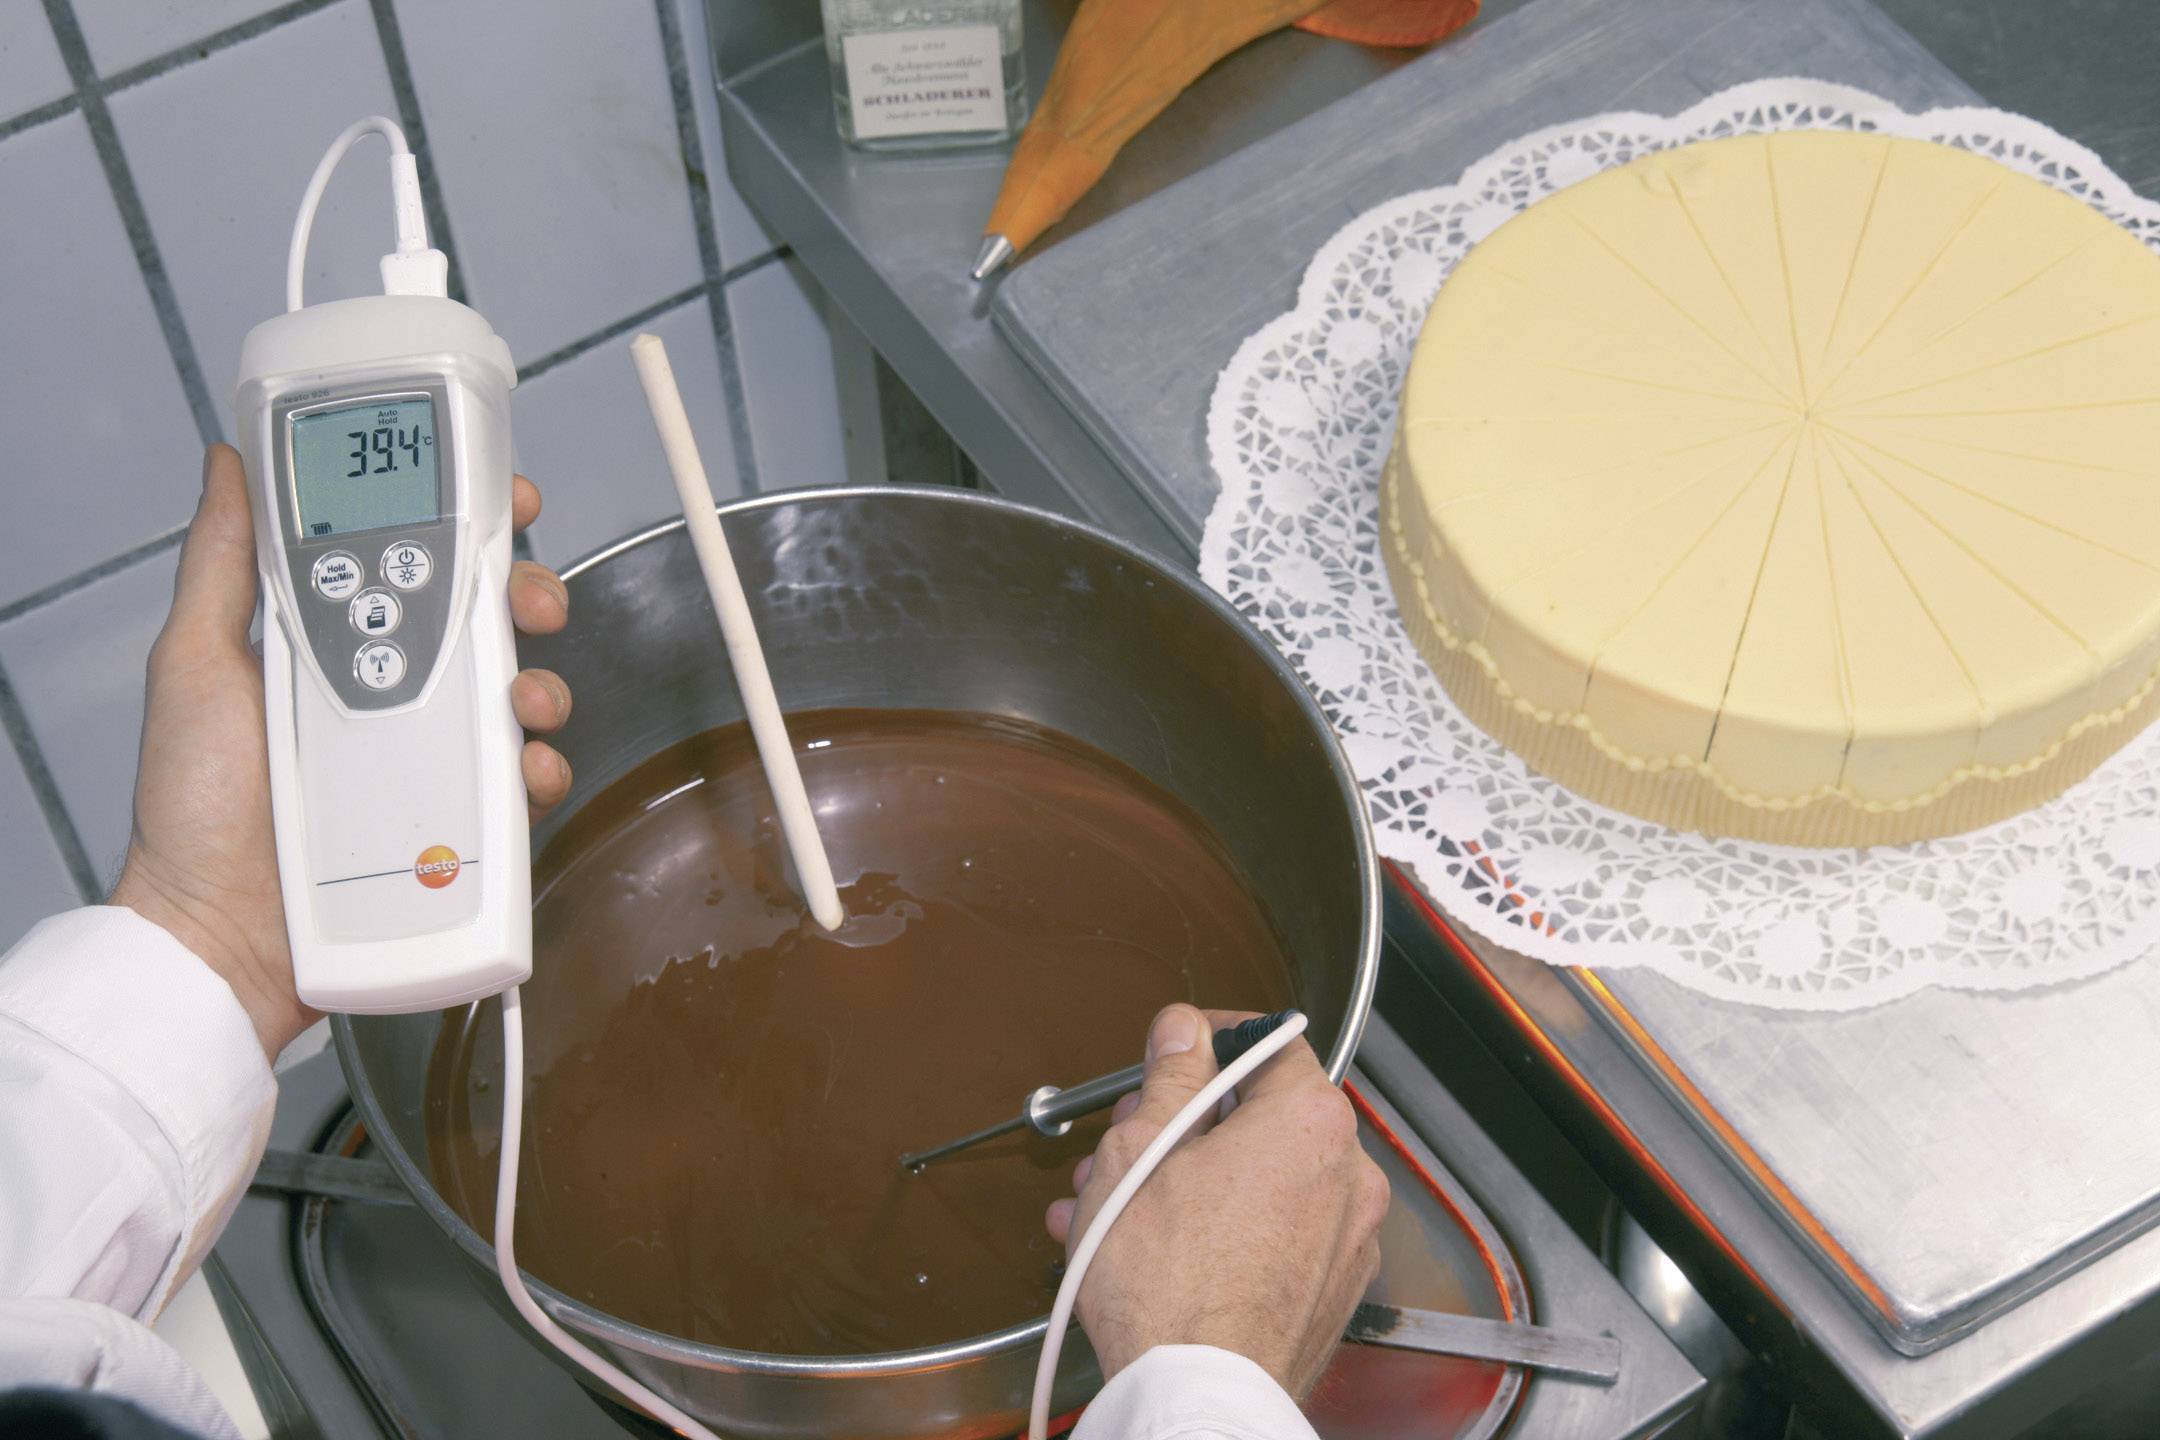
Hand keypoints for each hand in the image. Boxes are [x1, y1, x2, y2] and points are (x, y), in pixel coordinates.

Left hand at [109, 445, 575, 1060]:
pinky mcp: (462, 824)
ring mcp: (432, 758)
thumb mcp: (195, 663)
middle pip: (488, 622)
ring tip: (521, 701)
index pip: (417, 563)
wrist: (216, 929)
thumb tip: (228, 463)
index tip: (500, 500)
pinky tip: (526, 769)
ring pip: (520, 696)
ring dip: (542, 683)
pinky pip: (524, 784)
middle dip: (528, 593)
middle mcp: (394, 693)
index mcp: (339, 644)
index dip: (469, 525)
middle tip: (530, 601)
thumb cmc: (192, 803)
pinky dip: (542, 770)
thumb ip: (222, 563)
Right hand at [1045, 1004, 1388, 1398]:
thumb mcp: (1140, 1151)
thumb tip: (1183, 1031)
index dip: (1213, 1038)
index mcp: (1310, 1122)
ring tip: (1116, 1206)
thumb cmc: (1166, 1284)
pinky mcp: (1333, 1292)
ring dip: (1193, 1179)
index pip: (1271, 1041)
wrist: (1196, 1397)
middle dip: (1188, 1122)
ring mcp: (1349, 1240)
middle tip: (1127, 1140)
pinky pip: (1277, 1234)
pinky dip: (1225, 1229)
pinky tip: (1157, 1249)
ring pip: (1264, 1180)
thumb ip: (1171, 1077)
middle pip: (1265, 1116)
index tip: (1176, 1051)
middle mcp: (1350, 1175)